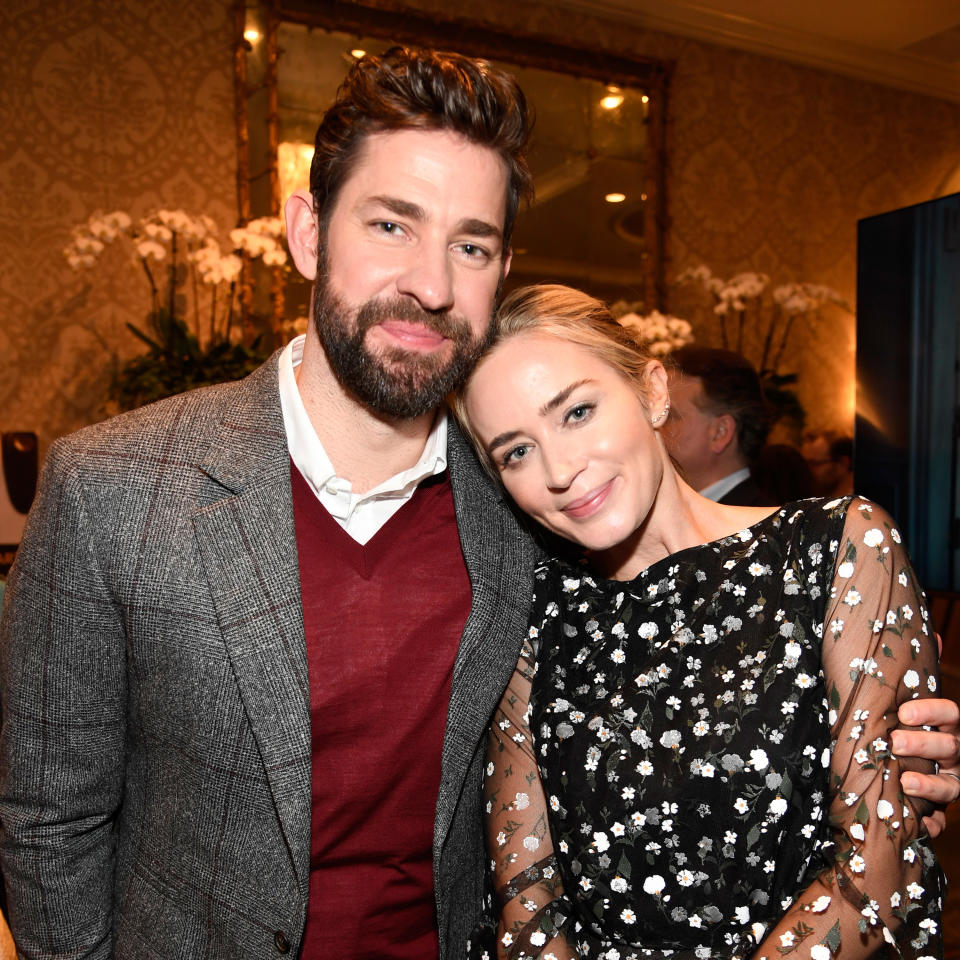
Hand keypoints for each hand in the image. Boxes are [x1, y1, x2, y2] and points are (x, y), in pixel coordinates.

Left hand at [892, 696, 959, 837]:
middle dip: (924, 744)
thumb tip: (845, 666)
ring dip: (930, 785)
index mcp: (943, 727)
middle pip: (951, 747)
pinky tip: (919, 823)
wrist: (894, 763)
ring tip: (906, 782)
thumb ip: (882, 702)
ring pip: (952, 785)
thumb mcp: (892, 715)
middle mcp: (952, 755)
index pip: (950, 713)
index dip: (931, 711)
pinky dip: (932, 823)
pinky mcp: (941, 810)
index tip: (903, 712)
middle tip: (895, 742)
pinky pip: (942, 821)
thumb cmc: (889, 731)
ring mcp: (950, 782)